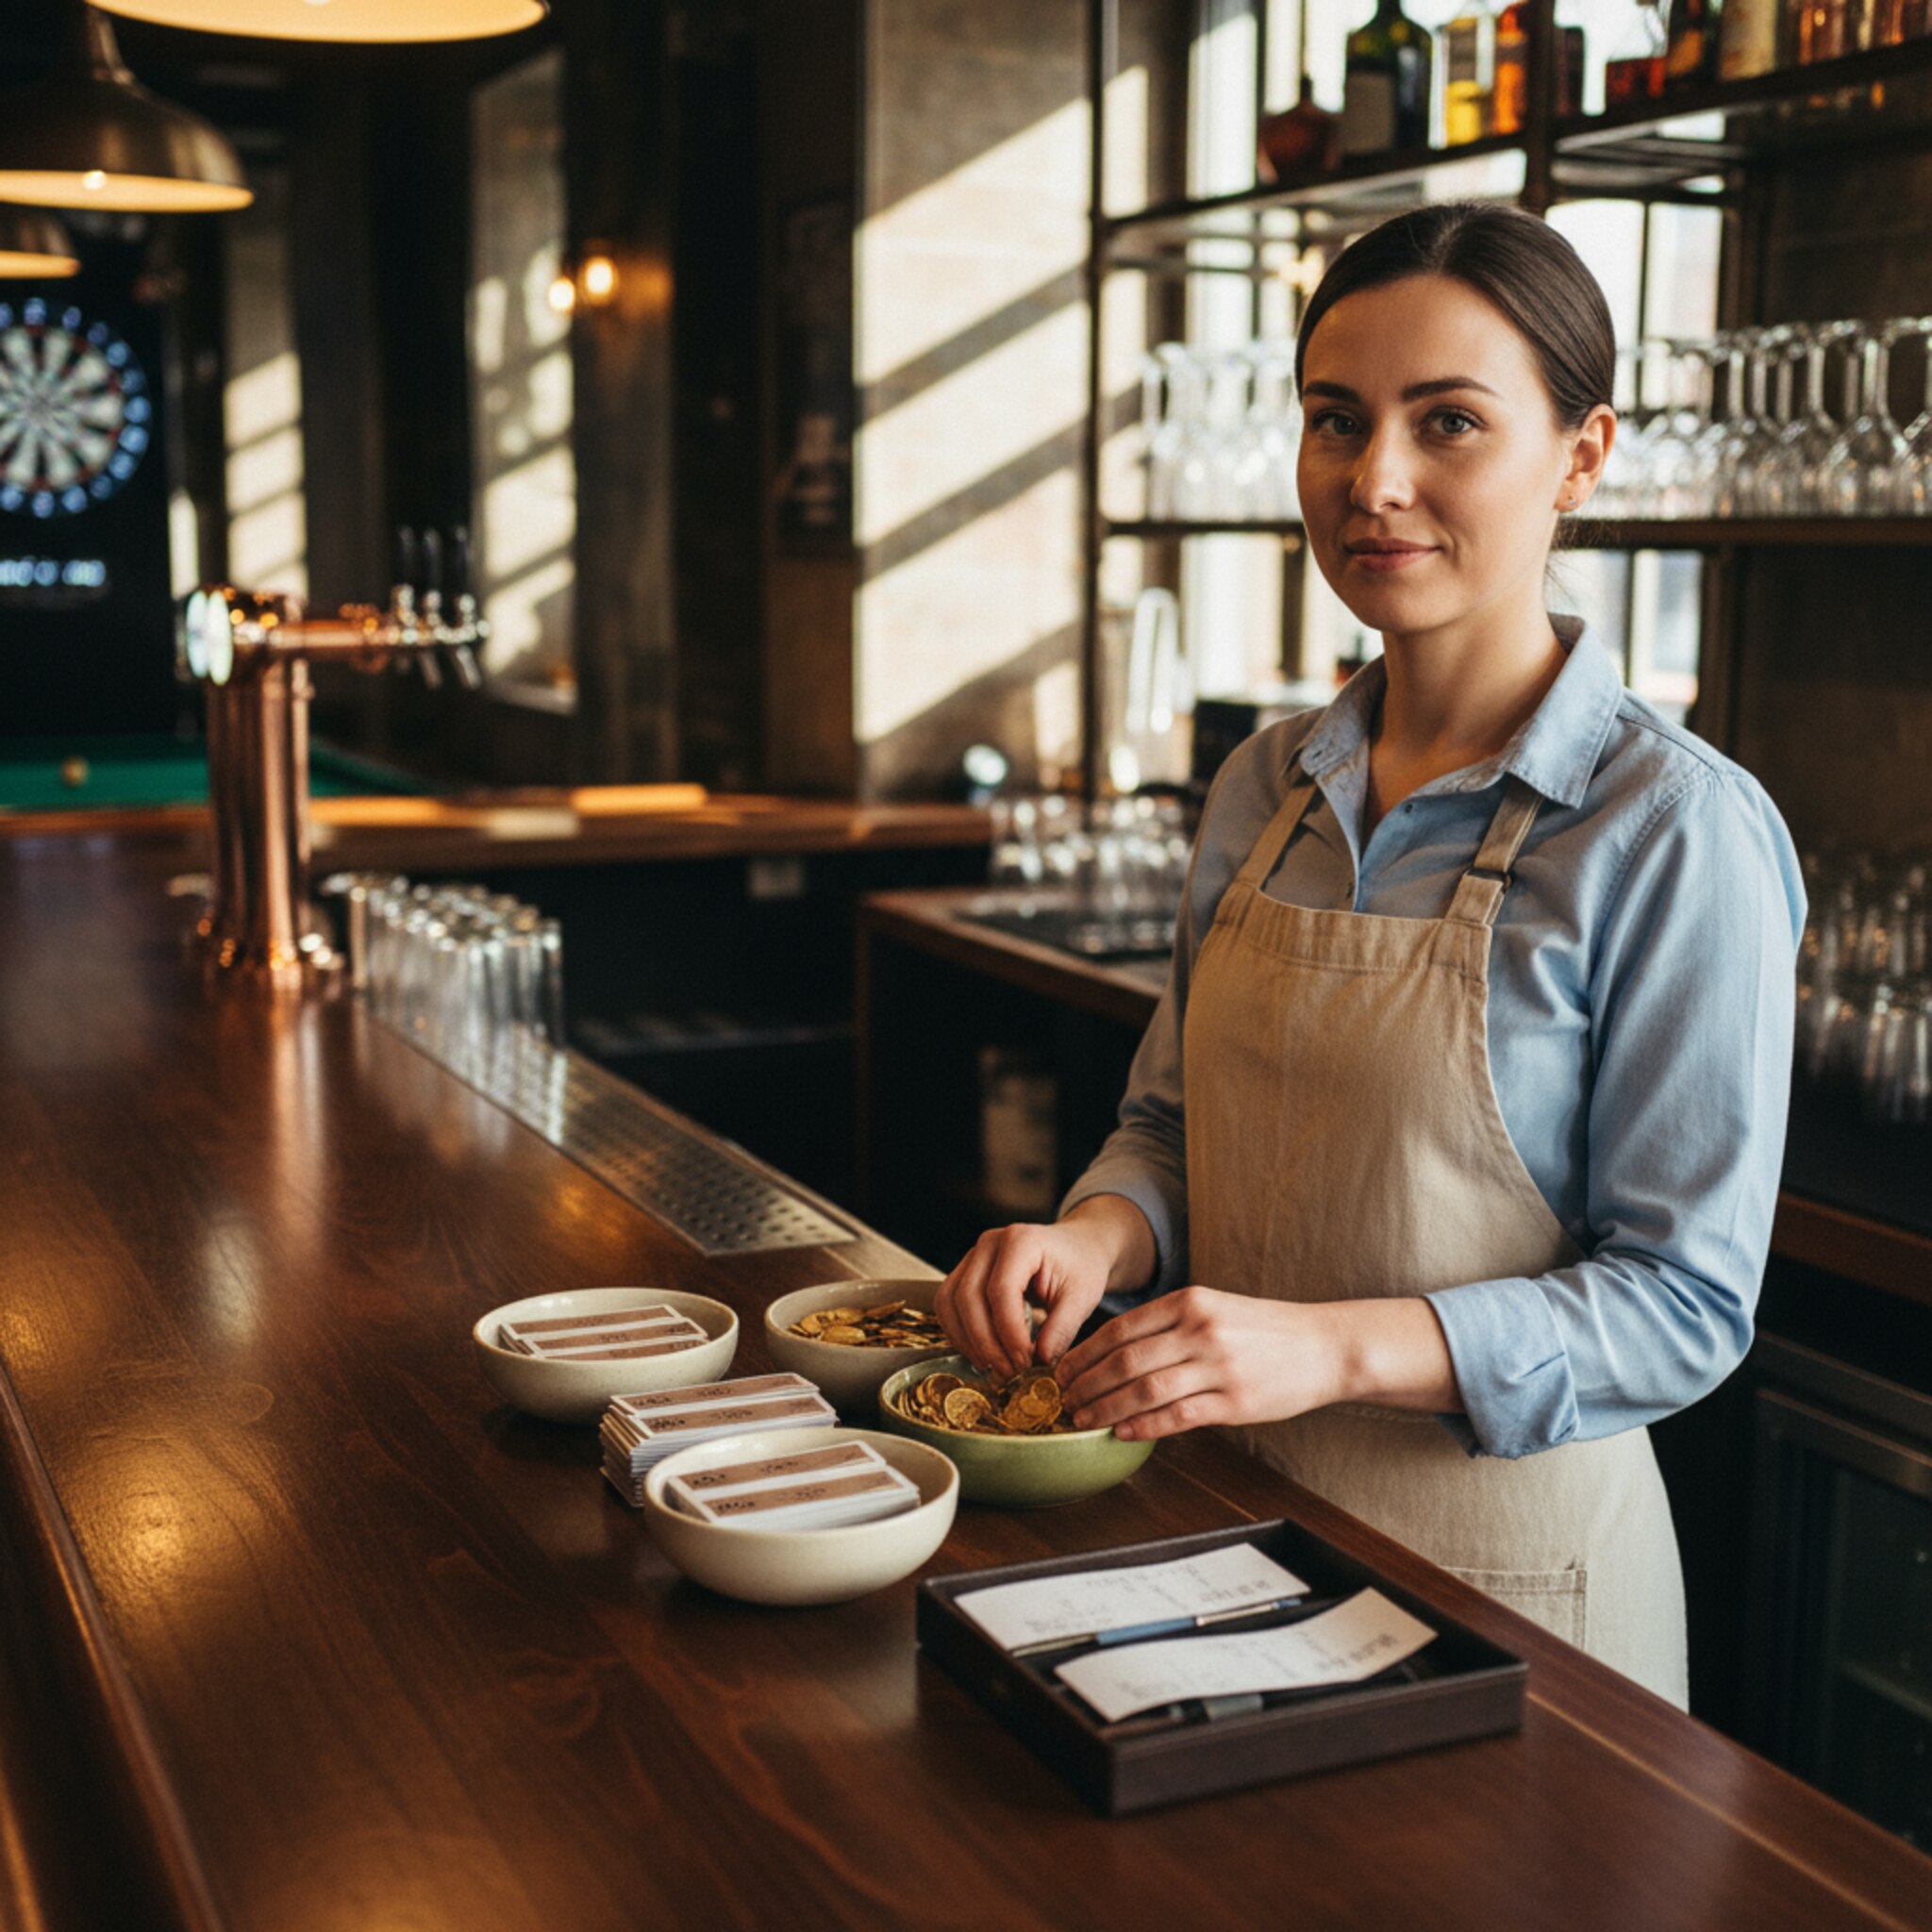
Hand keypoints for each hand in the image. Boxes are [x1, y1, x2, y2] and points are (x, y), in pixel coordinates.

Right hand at [937, 1207, 1137, 1381]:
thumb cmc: (1080, 1268)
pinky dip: (959, 1333)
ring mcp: (972, 1256)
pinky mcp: (965, 1272)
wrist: (1075, 1248)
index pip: (1001, 1291)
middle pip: (968, 1297)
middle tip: (1010, 1372)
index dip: (1009, 1333)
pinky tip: (981, 1354)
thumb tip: (1041, 1360)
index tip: (1025, 1362)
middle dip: (986, 1342)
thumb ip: (1063, 1328)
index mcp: (1021, 1240)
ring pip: (949, 1302)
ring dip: (966, 1341)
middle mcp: (989, 1243)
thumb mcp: (1082, 1296)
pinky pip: (947, 1305)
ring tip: (993, 1368)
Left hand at [1054, 1288, 1353, 1440]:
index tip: (1061, 1370)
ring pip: (1144, 1389)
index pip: (1120, 1328)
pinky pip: (1178, 1416)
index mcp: (1189, 1301)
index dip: (1084, 1352)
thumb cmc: (1265, 1331)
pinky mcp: (1235, 1401)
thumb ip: (1170, 1326)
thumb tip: (1115, 1354)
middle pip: (1124, 1359)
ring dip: (1106, 1408)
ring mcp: (1218, 1365)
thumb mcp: (1214, 1309)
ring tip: (1083, 1419)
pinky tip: (1122, 1432)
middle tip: (1063, 1400)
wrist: (1324, 1346)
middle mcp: (1199, 1329)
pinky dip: (1144, 1426)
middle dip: (1086, 1383)